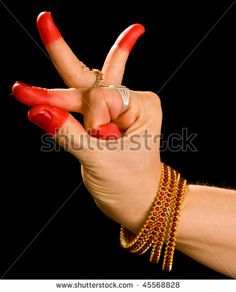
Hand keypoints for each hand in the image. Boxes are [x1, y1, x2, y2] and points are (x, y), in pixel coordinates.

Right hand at [12, 12, 161, 232]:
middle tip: (44, 20)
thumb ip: (68, 134)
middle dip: (62, 55)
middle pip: (89, 80)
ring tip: (26, 81)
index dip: (92, 120)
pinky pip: (79, 106)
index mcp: (141, 105)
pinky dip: (62, 101)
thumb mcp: (100, 161)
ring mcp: (115, 111)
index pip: (100, 97)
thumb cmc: (129, 185)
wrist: (139, 202)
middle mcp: (129, 102)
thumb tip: (37, 111)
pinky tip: (69, 75)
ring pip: (79, 94)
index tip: (96, 139)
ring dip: (54, 94)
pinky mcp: (102, 122)